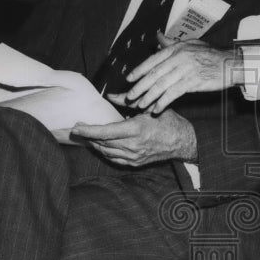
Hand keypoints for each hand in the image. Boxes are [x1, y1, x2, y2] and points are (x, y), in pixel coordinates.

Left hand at [70, 109, 196, 167]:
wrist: (182, 142)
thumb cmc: (168, 122)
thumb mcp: (149, 108)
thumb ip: (128, 102)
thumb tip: (111, 96)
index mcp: (136, 130)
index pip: (105, 132)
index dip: (88, 131)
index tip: (76, 127)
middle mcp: (133, 145)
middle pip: (102, 143)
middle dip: (88, 136)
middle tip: (77, 129)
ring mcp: (134, 157)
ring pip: (106, 152)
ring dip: (94, 144)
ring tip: (86, 136)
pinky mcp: (135, 163)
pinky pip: (114, 159)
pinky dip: (104, 152)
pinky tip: (100, 145)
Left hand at [114, 35, 242, 114]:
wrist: (231, 63)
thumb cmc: (211, 55)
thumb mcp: (190, 44)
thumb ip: (172, 43)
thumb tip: (157, 37)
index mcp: (177, 48)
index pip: (153, 60)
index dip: (140, 70)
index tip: (129, 78)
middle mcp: (179, 57)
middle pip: (154, 73)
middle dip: (140, 86)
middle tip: (129, 96)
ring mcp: (185, 69)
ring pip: (162, 84)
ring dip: (149, 96)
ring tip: (140, 104)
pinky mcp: (193, 81)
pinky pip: (174, 93)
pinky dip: (163, 101)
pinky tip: (157, 108)